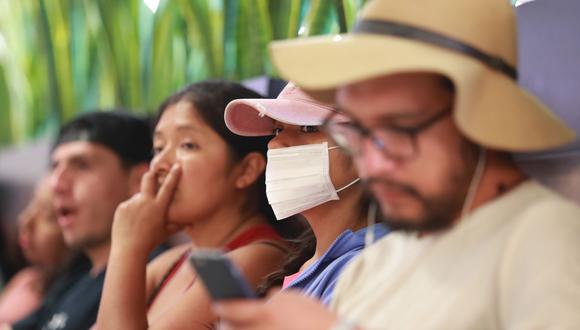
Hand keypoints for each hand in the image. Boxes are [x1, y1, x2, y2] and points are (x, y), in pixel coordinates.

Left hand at [112, 164, 182, 254]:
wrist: (129, 250)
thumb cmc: (151, 243)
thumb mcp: (166, 233)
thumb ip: (178, 226)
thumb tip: (191, 223)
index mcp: (158, 207)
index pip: (168, 187)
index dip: (174, 175)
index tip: (177, 166)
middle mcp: (145, 202)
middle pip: (148, 179)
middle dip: (152, 174)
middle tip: (154, 172)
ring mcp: (132, 204)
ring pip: (139, 197)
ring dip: (141, 203)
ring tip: (140, 220)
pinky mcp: (121, 207)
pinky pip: (128, 205)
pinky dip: (131, 211)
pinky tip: (131, 223)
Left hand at [214, 290, 337, 329]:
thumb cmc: (314, 317)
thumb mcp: (294, 298)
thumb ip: (273, 297)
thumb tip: (263, 300)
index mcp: (265, 314)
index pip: (232, 310)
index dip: (223, 306)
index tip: (217, 304)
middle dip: (226, 324)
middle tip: (225, 321)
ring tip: (235, 327)